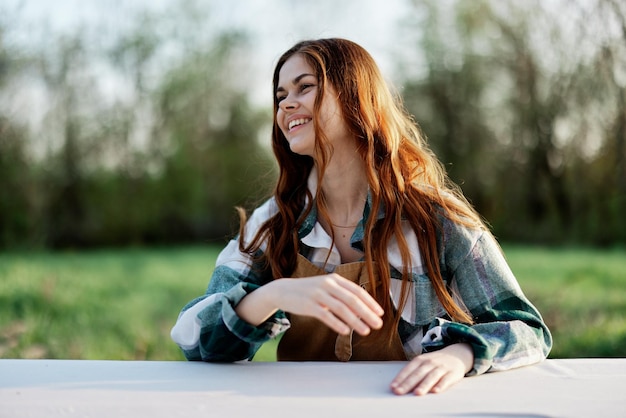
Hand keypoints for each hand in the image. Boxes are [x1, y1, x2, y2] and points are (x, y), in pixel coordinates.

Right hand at [235, 274, 383, 335]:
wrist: (283, 290)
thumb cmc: (309, 291)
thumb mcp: (326, 288)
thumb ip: (342, 296)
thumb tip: (361, 310)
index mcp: (335, 279)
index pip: (357, 291)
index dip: (370, 303)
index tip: (380, 314)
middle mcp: (328, 284)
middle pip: (352, 300)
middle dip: (367, 313)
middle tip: (378, 325)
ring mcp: (318, 294)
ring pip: (341, 308)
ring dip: (356, 321)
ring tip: (366, 331)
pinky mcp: (308, 304)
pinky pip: (326, 315)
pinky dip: (337, 323)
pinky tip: (346, 331)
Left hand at [390, 343, 473, 395]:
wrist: (456, 354)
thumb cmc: (435, 362)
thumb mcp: (423, 363)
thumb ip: (412, 372)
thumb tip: (398, 385)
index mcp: (420, 360)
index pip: (408, 369)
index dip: (400, 378)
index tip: (393, 387)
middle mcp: (430, 362)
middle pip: (418, 374)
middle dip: (408, 383)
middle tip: (399, 392)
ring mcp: (441, 367)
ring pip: (431, 376)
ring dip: (424, 385)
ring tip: (417, 393)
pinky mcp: (452, 373)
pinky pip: (446, 380)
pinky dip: (441, 385)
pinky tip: (435, 391)